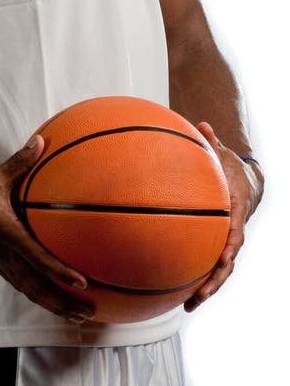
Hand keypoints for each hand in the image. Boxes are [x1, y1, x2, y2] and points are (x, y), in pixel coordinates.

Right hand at [0, 135, 94, 323]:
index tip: (81, 282)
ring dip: (54, 306)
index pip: (38, 258)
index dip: (60, 271)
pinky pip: (23, 287)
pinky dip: (40, 298)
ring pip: (31, 293)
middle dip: (64, 304)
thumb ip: (20, 162)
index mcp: (7, 234)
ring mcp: (1, 265)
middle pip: (38, 288)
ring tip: (78, 318)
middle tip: (88, 314)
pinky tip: (53, 301)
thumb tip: (40, 142)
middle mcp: (5, 255)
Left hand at [184, 121, 263, 312]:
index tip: (222, 258)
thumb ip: (212, 142)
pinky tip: (179, 293)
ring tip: (189, 306)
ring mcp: (228, 242)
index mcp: (236, 209)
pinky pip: (210, 266)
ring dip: (207, 289)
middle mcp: (235, 231)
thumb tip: (202, 124)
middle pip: (228, 261)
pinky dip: (199, 279)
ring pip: (221, 271)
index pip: (236, 230)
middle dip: (215, 280)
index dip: (229, 246)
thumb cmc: (230, 167)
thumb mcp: (224, 154)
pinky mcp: (219, 247)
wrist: (248, 182)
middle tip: (199, 295)